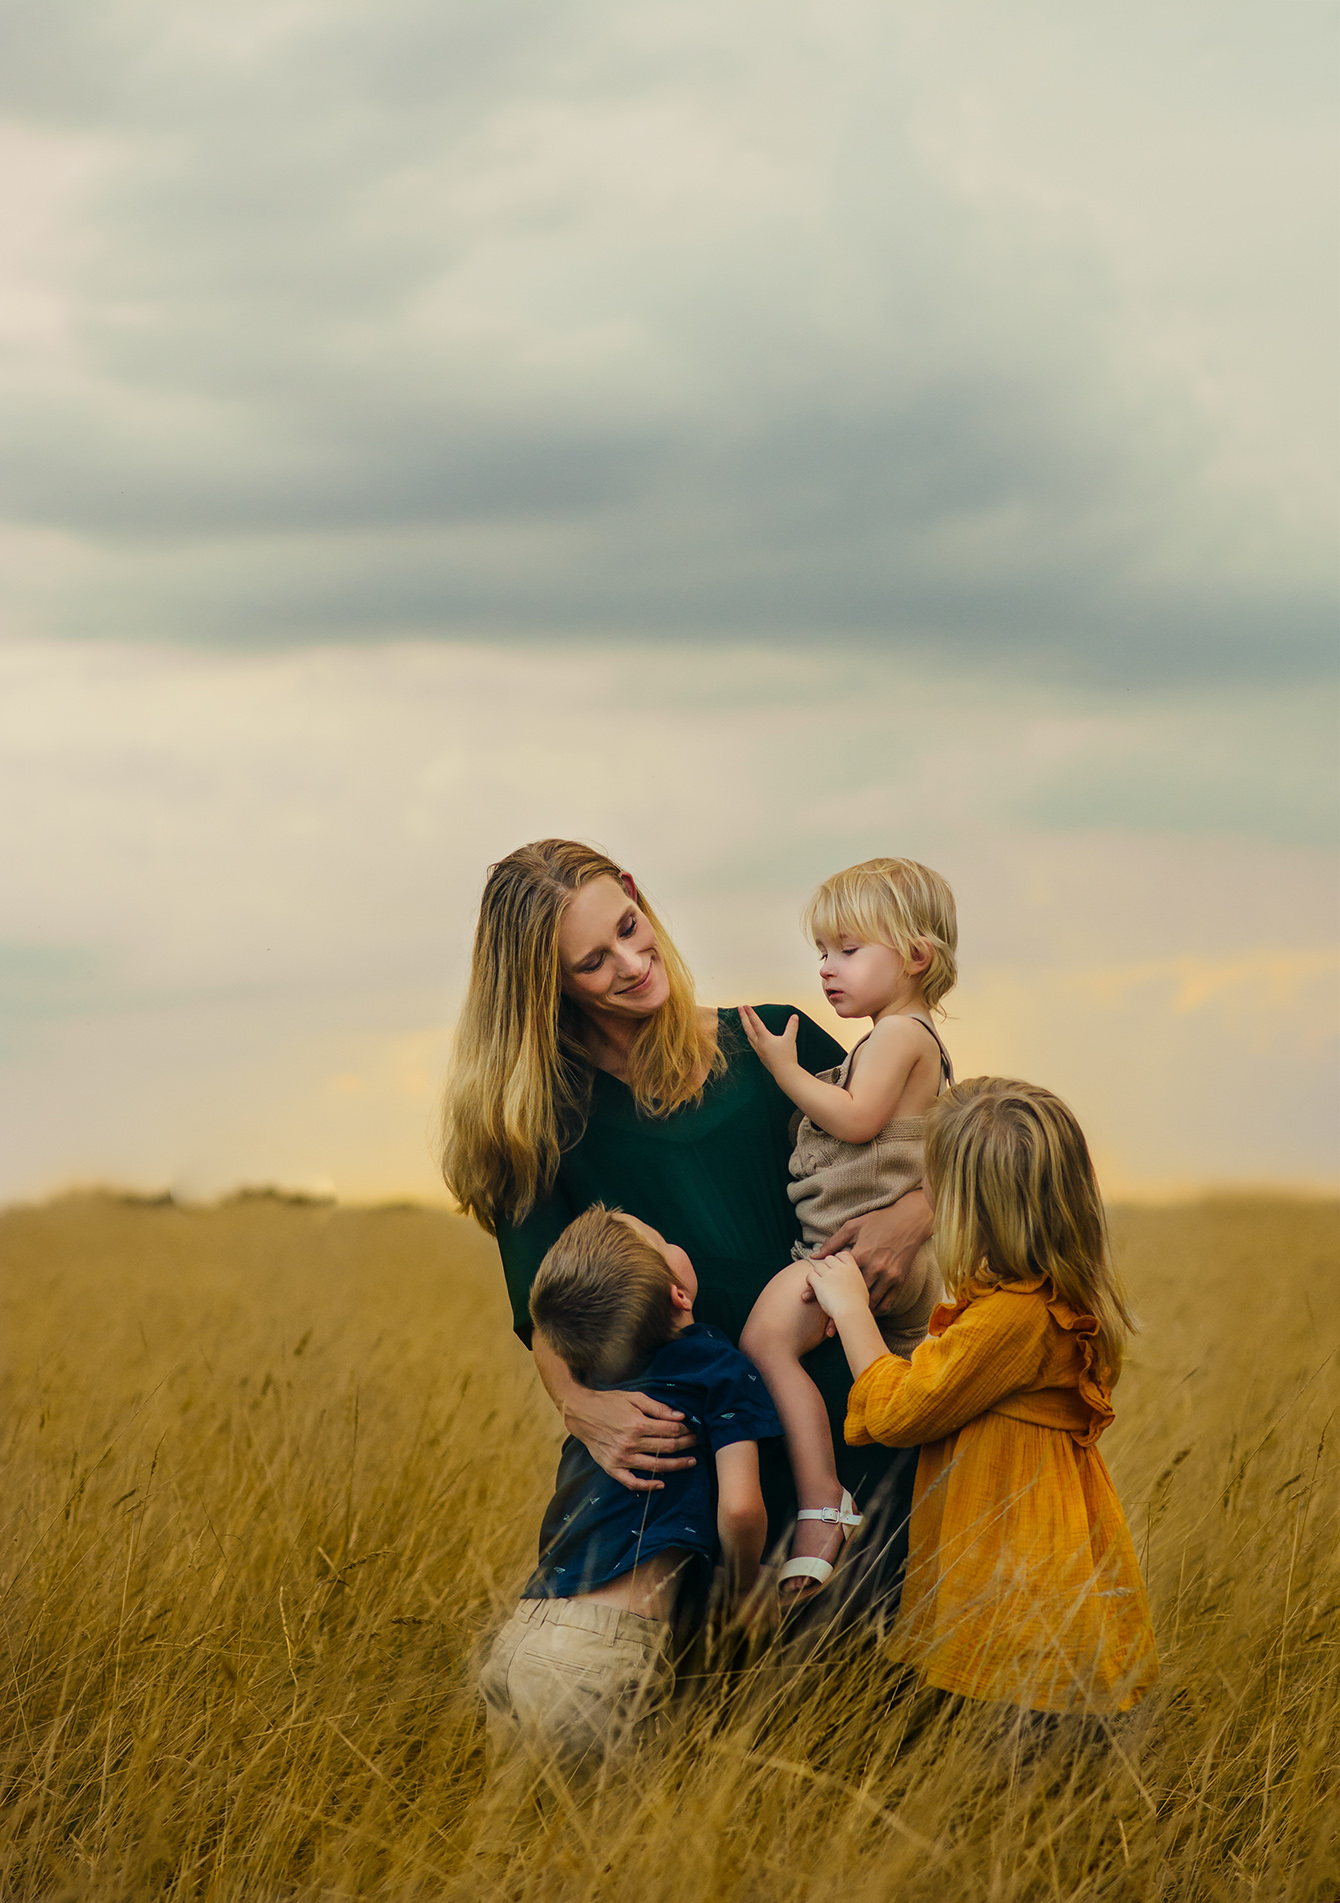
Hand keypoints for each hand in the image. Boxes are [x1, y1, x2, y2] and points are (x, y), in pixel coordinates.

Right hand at [562, 1386, 697, 1492]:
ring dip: (676, 1465)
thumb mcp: (634, 1397)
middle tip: (697, 1442)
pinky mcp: (612, 1468)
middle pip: (666, 1447)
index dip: (684, 1430)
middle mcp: (630, 1443)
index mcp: (637, 1424)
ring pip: (655, 1466)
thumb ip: (657, 1408)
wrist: (582, 1413)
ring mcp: (621, 1458)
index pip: (669, 1430)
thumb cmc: (609, 1403)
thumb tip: (680, 1416)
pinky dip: (647, 1486)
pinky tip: (661, 1484)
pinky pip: (632, 1482)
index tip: (693, 1429)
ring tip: (691, 1462)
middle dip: (685, 1444)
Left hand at [738, 1005, 799, 1078]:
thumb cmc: (787, 1057)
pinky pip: (752, 1043)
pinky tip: (752, 1037)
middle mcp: (759, 1043)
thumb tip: (794, 1016)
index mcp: (765, 1038)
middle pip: (748, 1028)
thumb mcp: (791, 1039)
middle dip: (743, 1017)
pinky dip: (750, 1036)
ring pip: (748, 1036)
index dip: (750, 1013)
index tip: (745, 1006)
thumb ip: (792, 1026)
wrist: (784, 1073)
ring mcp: (758, 1050)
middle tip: (739, 1009)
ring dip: (745, 1027)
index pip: (755, 1023)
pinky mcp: (760, 1056)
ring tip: (743, 1021)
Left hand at [805, 1250, 871, 1326]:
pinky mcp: (820, 1282)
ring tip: (819, 1283)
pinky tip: (811, 1286)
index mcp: (854, 1268)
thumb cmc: (861, 1305)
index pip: (844, 1254)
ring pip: (818, 1266)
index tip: (836, 1266)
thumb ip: (856, 1278)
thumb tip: (849, 1277)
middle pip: (829, 1259)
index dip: (838, 1259)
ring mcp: (830, 1274)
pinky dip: (809, 1280)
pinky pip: (810, 1275)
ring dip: (817, 1274)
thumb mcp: (863, 1287)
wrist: (853, 1313)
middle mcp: (841, 1268)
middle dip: (827, 1266)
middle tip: (826, 1276)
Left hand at [814, 1190, 932, 1314]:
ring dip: (859, 1313)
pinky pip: (888, 1302)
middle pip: (853, 1296)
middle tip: (828, 1326)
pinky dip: (878, 1310)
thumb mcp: (852, 1227)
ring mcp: (889, 1276)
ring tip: (846, 1322)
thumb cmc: (878, 1221)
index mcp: (860, 1255)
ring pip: (871, 1302)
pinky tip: (868, 1312)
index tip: (809, 1302)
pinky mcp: (900, 1280)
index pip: (837, 1278)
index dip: (822, 1292)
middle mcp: (875, 1268)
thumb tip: (814, 1256)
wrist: (910, 1220)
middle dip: (840, 1311)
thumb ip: (833, 1243)